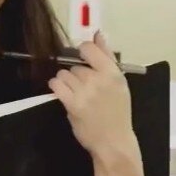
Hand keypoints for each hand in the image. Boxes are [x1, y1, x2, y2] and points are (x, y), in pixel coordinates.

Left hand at [48, 31, 139, 164]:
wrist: (113, 142)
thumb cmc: (117, 113)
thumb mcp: (119, 83)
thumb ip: (107, 57)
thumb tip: (98, 33)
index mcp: (113, 73)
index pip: (89, 48)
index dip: (83, 52)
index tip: (83, 60)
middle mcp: (98, 80)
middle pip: (75, 65)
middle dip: (77, 75)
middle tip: (85, 89)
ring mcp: (85, 92)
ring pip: (64, 74)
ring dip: (66, 82)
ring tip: (75, 94)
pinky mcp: (72, 104)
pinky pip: (56, 84)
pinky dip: (56, 87)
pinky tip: (63, 93)